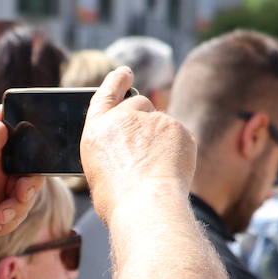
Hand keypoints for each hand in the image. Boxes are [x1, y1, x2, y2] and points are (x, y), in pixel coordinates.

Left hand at [0, 108, 45, 256]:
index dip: (30, 140)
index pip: (16, 128)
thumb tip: (6, 118)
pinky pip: (16, 214)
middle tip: (21, 194)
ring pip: (25, 194)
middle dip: (28, 185)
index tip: (33, 156)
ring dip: (16, 209)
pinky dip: (5, 223)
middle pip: (29, 167)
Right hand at [81, 67, 196, 226]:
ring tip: (155, 170)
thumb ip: (113, 147)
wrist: (146, 206)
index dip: (116, 81)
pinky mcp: (178, 128)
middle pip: (140, 104)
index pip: (106, 94)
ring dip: (161, 139)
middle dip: (144, 118)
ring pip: (162, 123)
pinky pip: (180, 135)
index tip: (125, 72)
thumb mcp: (99, 170)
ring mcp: (153, 120)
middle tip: (146, 146)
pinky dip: (178, 149)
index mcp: (97, 130)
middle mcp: (123, 118)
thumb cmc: (119, 199)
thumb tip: (130, 146)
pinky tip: (170, 170)